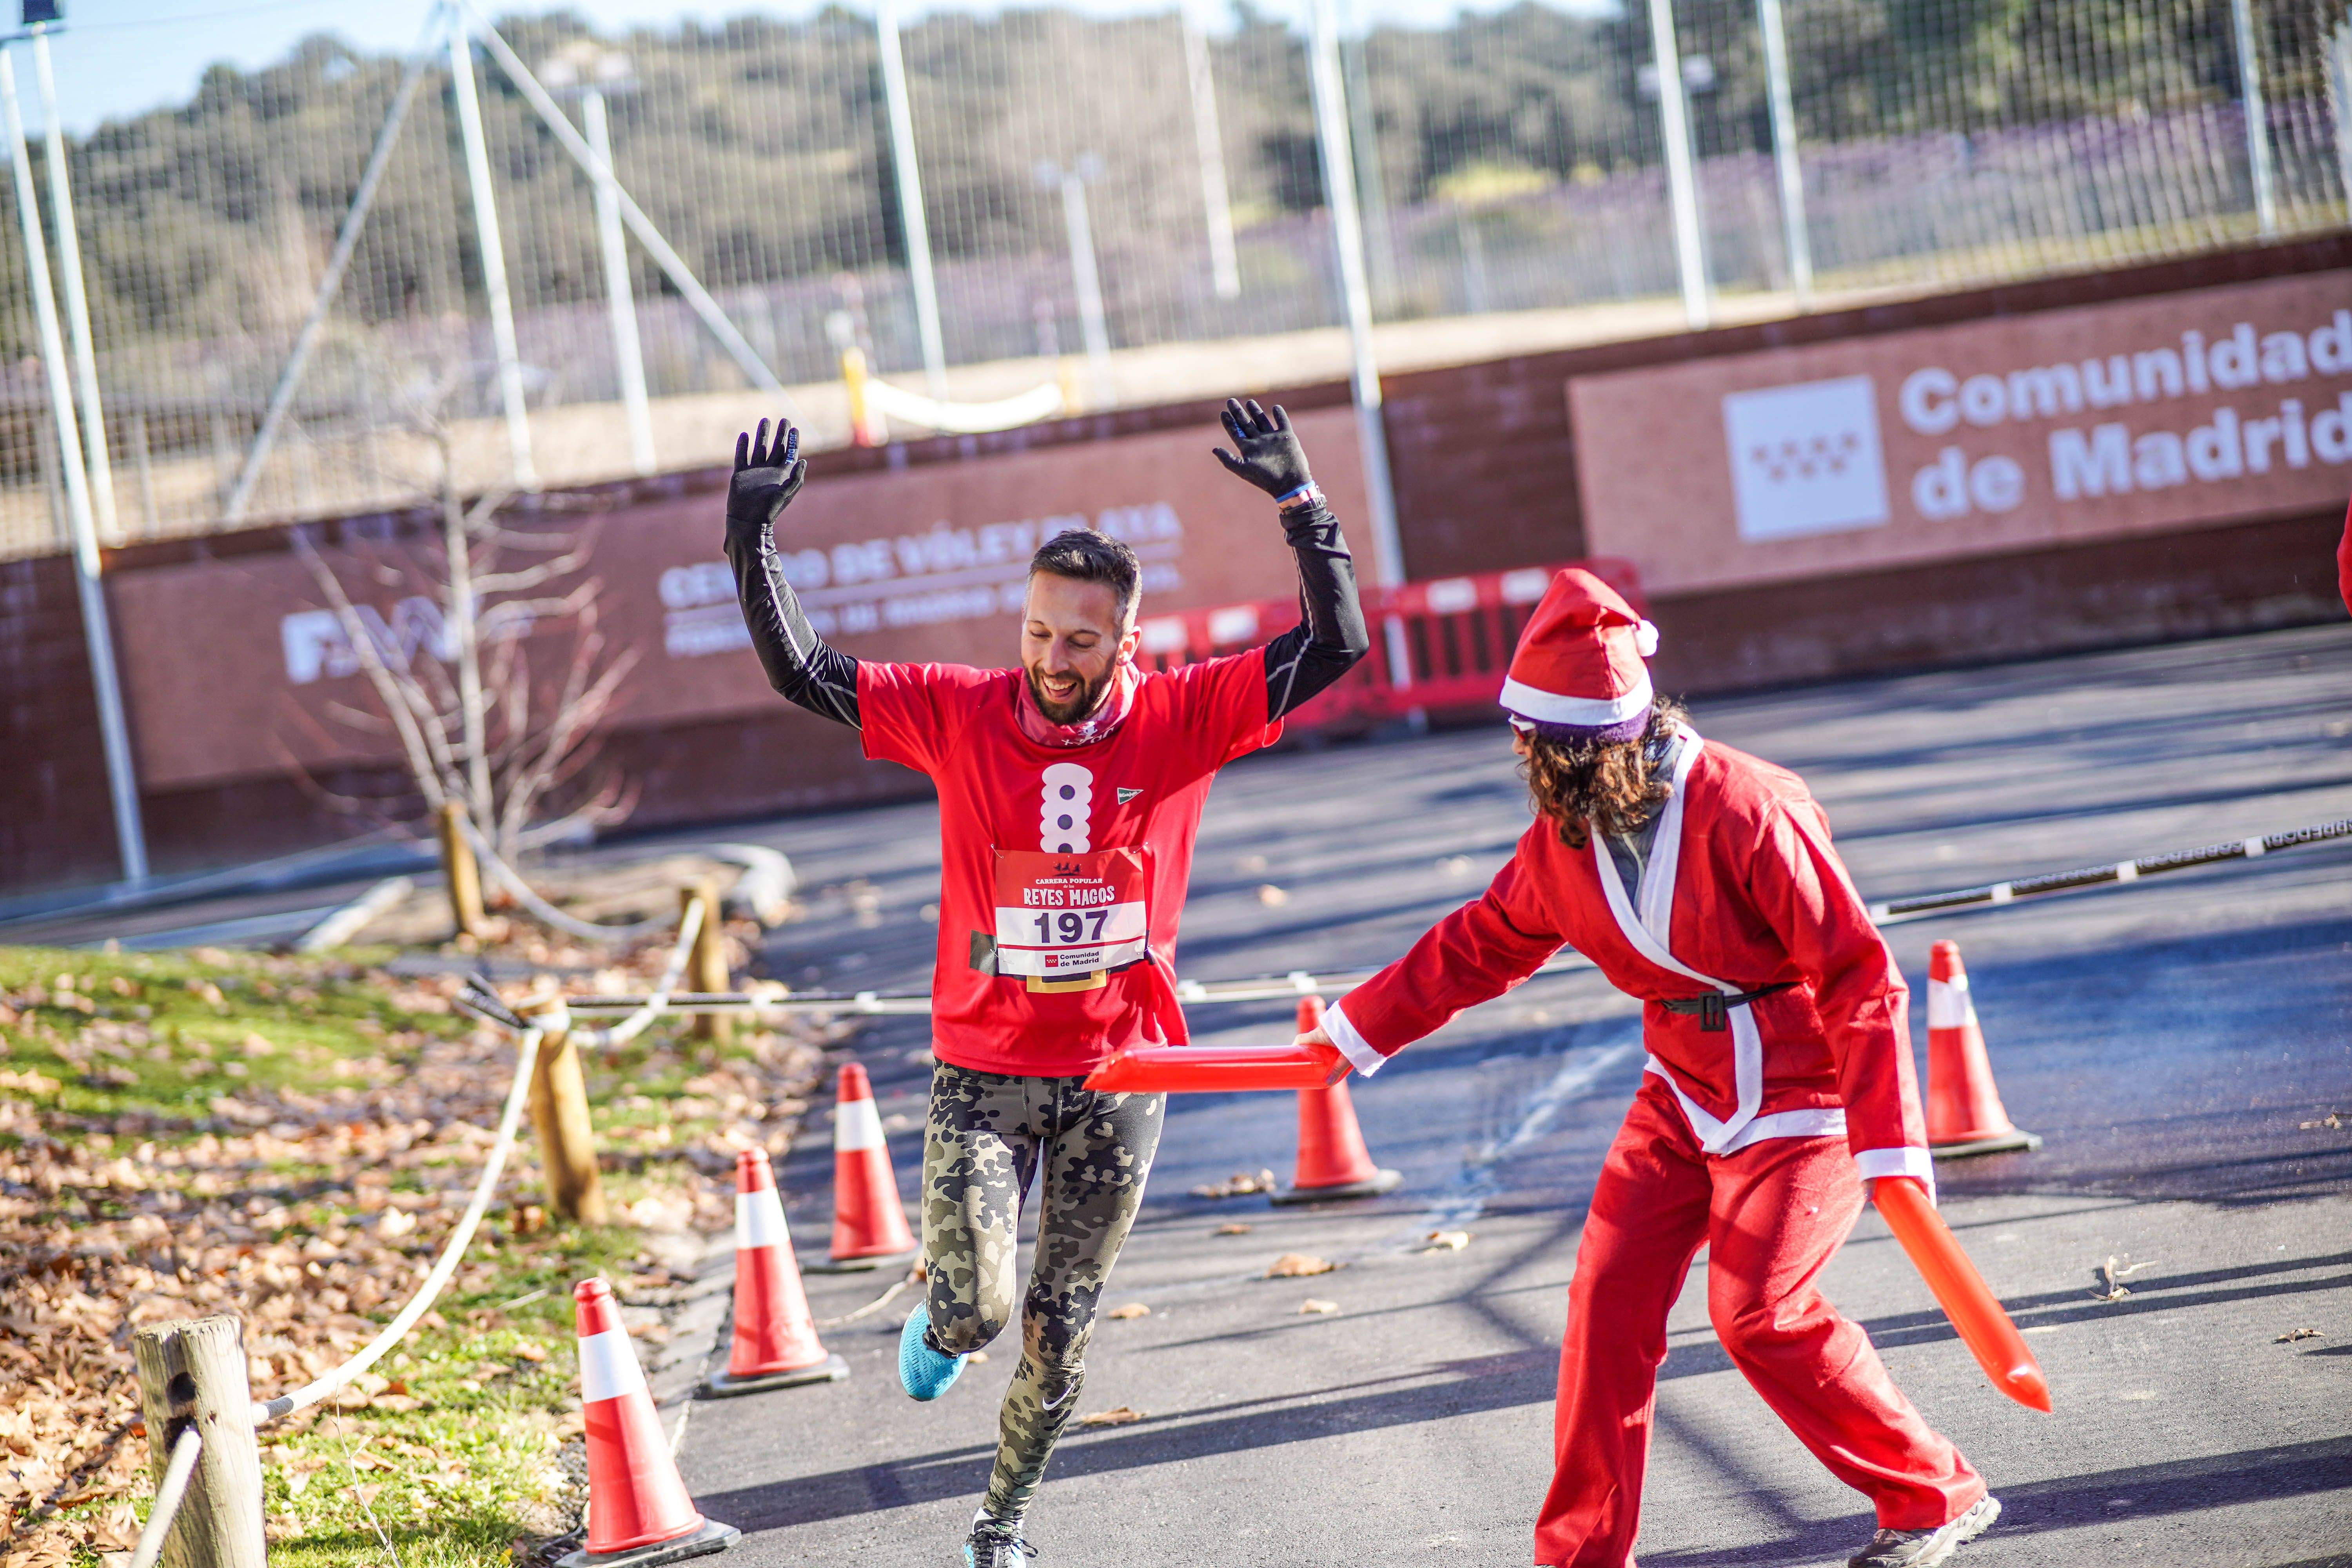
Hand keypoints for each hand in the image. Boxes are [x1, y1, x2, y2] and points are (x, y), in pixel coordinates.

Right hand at [728, 416, 805, 537]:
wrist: (747, 521)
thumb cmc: (768, 510)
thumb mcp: (784, 494)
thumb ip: (795, 478)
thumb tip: (804, 461)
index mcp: (781, 475)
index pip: (789, 454)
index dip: (793, 442)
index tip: (795, 429)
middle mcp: (769, 471)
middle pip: (776, 448)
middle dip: (780, 434)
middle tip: (784, 420)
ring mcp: (754, 472)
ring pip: (759, 449)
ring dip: (762, 435)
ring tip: (765, 420)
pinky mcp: (740, 474)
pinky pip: (742, 456)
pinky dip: (743, 446)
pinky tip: (745, 435)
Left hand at [1212, 398, 1312, 499]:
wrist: (1290, 483)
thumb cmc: (1266, 478)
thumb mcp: (1243, 470)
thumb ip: (1228, 460)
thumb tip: (1214, 449)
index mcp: (1248, 449)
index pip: (1235, 432)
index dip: (1228, 423)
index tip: (1222, 413)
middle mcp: (1259, 442)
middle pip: (1246, 423)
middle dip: (1238, 412)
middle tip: (1230, 401)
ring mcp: (1273, 439)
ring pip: (1262, 421)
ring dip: (1255, 411)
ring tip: (1249, 402)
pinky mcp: (1287, 437)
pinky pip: (1282, 422)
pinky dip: (1279, 414)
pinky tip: (1276, 407)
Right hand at [1293, 1023, 1348, 1084]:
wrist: (1365, 1020)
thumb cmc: (1354, 1037)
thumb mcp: (1346, 1056)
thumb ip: (1337, 1069)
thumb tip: (1327, 1083)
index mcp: (1319, 1034)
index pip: (1301, 1038)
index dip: (1295, 1046)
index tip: (1294, 1053)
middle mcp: (1322, 1028)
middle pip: (1310, 1037)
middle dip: (1309, 1047)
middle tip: (1310, 1058)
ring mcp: (1330, 1024)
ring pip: (1320, 1034)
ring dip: (1319, 1043)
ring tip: (1322, 1054)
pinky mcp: (1339, 1023)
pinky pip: (1328, 1031)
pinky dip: (1327, 1039)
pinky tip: (1333, 1046)